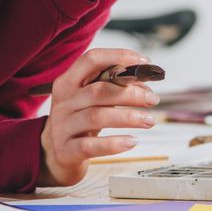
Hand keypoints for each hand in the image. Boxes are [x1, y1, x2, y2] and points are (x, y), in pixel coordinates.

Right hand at [37, 48, 159, 186]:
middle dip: (130, 93)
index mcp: (68, 81)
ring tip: (149, 120)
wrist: (58, 154)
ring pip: (97, 117)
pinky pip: (91, 146)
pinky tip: (133, 141)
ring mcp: (62, 126)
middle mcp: (63, 101)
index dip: (119, 56)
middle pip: (98, 90)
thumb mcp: (91, 99)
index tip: (145, 63)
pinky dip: (115, 143)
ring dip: (128, 117)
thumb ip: (112, 86)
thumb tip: (145, 82)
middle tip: (153, 100)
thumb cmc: (82, 119)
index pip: (92, 59)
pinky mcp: (66, 151)